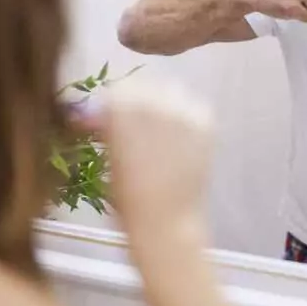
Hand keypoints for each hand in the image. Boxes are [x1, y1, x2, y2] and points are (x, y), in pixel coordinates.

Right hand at [95, 74, 212, 236]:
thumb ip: (107, 127)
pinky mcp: (206, 123)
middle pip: (144, 85)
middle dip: (136, 100)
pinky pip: (195, 106)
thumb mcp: (108, 156)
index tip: (106, 118)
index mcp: (121, 110)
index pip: (116, 90)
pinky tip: (179, 134)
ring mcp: (184, 111)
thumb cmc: (128, 197)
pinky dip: (186, 114)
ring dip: (163, 103)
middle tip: (133, 122)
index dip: (111, 104)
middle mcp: (154, 102)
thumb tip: (100, 112)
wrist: (165, 220)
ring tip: (158, 128)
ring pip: (172, 91)